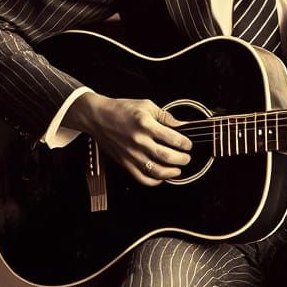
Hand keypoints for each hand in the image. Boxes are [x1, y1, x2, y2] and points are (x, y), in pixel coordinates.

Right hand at [64, 92, 191, 185]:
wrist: (98, 117)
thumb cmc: (121, 110)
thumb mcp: (146, 105)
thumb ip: (165, 116)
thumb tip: (180, 125)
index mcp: (145, 125)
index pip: (173, 139)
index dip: (185, 144)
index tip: (188, 144)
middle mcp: (139, 141)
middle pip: (167, 157)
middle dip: (182, 159)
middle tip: (186, 157)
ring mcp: (132, 154)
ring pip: (156, 171)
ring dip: (171, 172)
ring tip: (177, 169)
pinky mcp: (125, 163)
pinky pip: (142, 178)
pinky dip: (154, 181)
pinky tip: (161, 177)